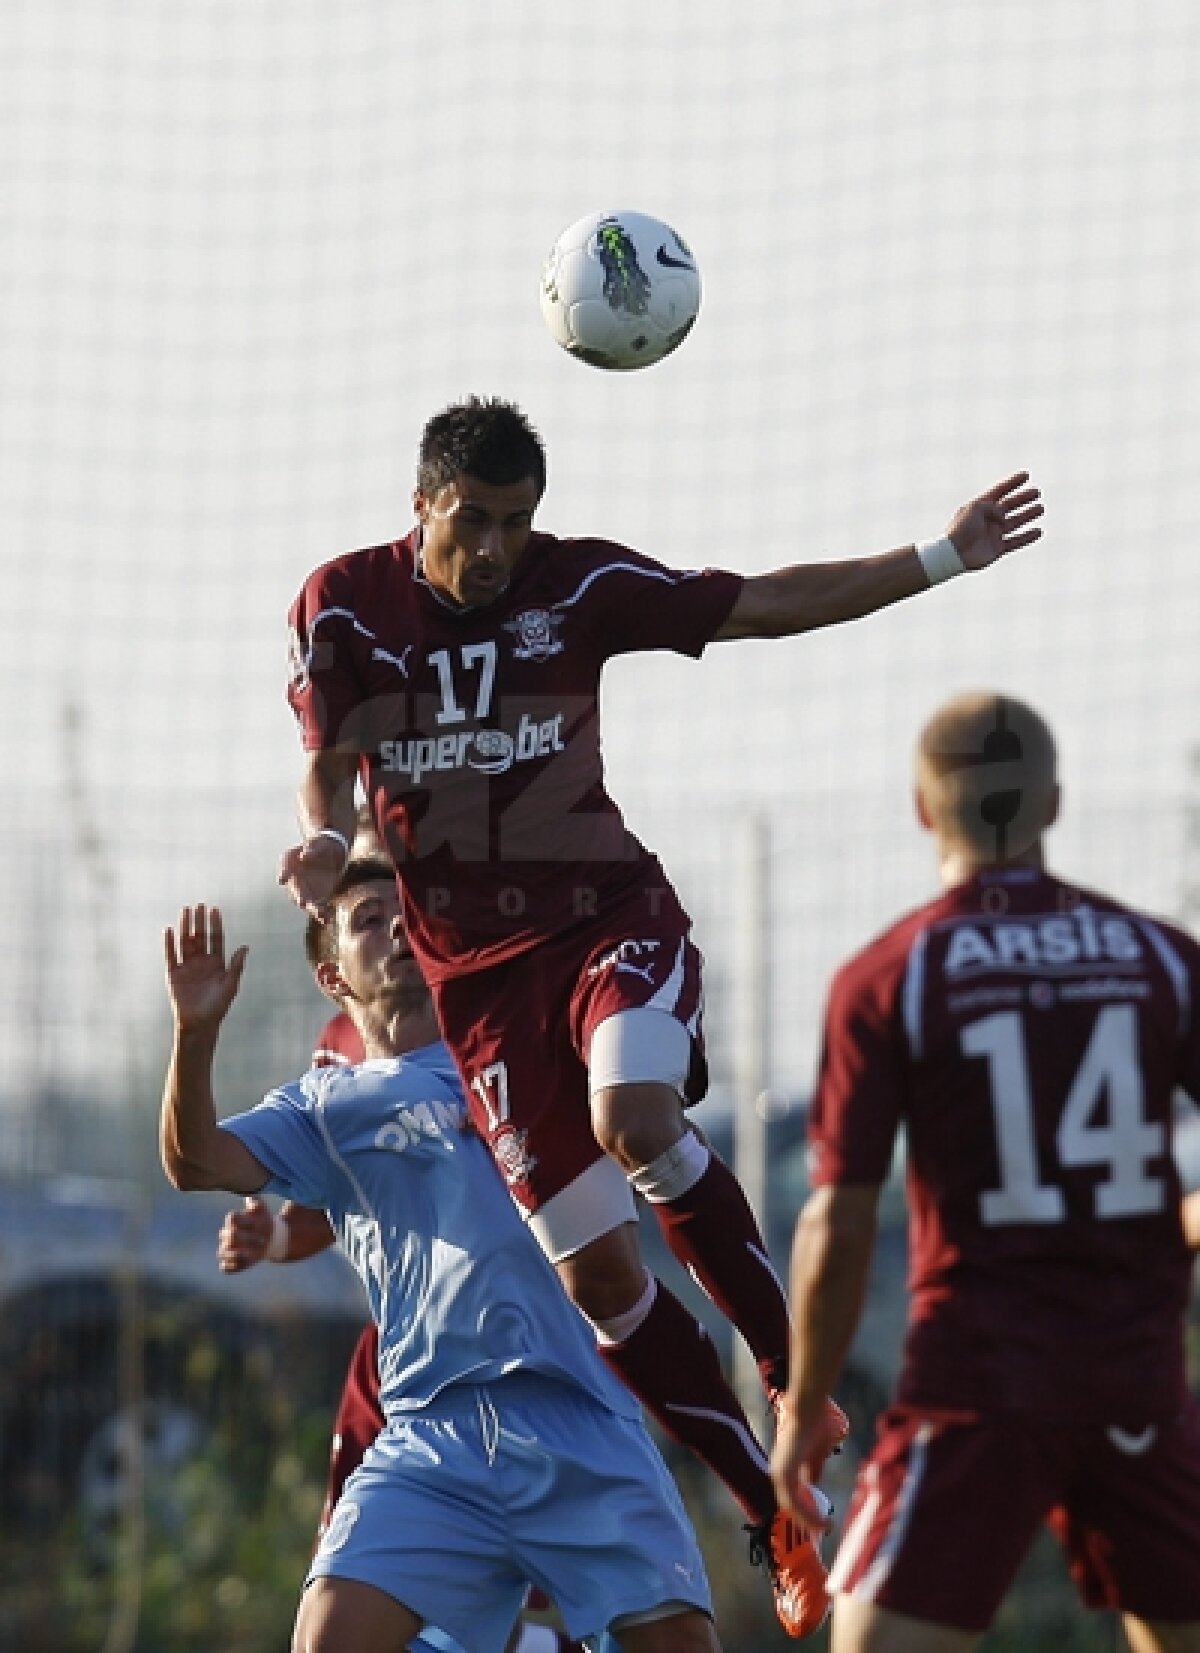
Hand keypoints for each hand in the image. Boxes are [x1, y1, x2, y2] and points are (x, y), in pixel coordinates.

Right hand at [164, 905, 247, 1032]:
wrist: (199, 1024)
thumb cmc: (218, 1007)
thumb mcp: (230, 986)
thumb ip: (236, 966)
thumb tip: (245, 947)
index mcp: (217, 963)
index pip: (216, 939)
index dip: (216, 924)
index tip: (215, 909)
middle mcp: (202, 961)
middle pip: (200, 937)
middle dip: (200, 921)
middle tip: (200, 905)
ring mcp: (187, 966)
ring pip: (185, 942)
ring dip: (185, 926)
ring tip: (185, 911)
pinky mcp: (174, 974)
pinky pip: (170, 955)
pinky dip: (169, 943)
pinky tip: (168, 930)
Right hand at [217, 1195, 273, 1271]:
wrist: (269, 1238)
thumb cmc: (264, 1222)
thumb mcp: (263, 1210)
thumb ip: (256, 1202)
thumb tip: (248, 1198)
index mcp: (233, 1221)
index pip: (232, 1218)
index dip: (245, 1222)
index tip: (259, 1225)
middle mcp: (227, 1235)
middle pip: (230, 1236)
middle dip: (246, 1238)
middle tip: (262, 1240)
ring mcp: (226, 1250)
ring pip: (223, 1253)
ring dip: (239, 1254)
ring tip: (252, 1253)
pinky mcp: (229, 1264)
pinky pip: (225, 1268)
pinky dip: (233, 1267)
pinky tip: (246, 1263)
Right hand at [278, 835, 347, 919]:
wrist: (330, 851)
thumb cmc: (318, 846)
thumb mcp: (316, 844)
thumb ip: (310, 850)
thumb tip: (304, 857)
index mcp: (291, 865)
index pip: (285, 870)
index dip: (283, 874)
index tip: (282, 880)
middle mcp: (296, 881)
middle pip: (296, 891)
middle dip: (299, 897)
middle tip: (302, 901)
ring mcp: (307, 891)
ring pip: (307, 902)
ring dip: (312, 908)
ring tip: (319, 912)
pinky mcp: (319, 897)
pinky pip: (319, 907)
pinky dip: (322, 913)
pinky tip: (326, 918)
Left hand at [771, 1403, 836, 1535]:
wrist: (807, 1409)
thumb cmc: (814, 1424)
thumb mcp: (816, 1453)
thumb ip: (813, 1468)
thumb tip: (814, 1483)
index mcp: (785, 1466)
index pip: (792, 1495)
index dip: (805, 1509)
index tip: (820, 1519)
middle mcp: (778, 1472)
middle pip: (790, 1505)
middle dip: (806, 1519)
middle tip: (822, 1530)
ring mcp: (779, 1473)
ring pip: (791, 1507)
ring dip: (808, 1520)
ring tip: (824, 1528)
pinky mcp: (784, 1474)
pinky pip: (794, 1503)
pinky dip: (807, 1514)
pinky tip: (820, 1520)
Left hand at [947, 472, 1042, 569]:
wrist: (954, 554)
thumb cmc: (961, 529)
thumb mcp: (975, 508)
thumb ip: (992, 507)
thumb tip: (1004, 516)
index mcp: (980, 507)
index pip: (999, 491)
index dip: (1012, 482)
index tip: (1026, 475)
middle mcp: (988, 519)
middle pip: (1009, 506)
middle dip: (1023, 498)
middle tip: (1036, 492)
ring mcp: (993, 534)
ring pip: (1015, 522)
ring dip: (1028, 515)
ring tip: (1040, 508)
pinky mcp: (997, 549)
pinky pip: (1016, 542)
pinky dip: (1027, 537)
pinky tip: (1039, 531)